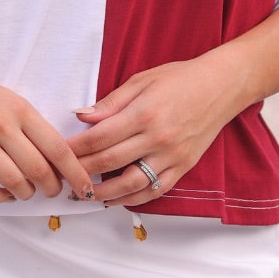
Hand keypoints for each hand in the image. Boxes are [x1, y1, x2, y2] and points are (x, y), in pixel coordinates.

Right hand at [0, 63, 96, 205]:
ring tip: (27, 192)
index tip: (85, 187)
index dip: (75, 172)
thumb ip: (34, 129)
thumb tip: (61, 163)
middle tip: (53, 191)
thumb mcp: (13, 102)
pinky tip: (4, 194)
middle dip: (51, 188)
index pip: (57, 147)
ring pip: (13, 181)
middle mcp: (0, 123)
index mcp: (21, 109)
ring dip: (26, 194)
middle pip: (38, 169)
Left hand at [66, 54, 242, 207]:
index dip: (75, 148)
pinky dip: (134, 198)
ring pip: (132, 183)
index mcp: (144, 113)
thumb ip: (111, 102)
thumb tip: (81, 116)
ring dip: (104, 193)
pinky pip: (156, 189)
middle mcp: (158, 137)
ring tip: (83, 194)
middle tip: (61, 177)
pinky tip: (115, 199)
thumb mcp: (142, 80)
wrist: (221, 87)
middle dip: (81, 172)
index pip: (99, 137)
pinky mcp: (184, 166)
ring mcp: (172, 155)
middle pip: (110, 162)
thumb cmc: (179, 78)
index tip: (57, 152)